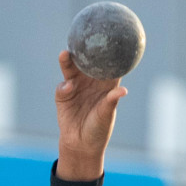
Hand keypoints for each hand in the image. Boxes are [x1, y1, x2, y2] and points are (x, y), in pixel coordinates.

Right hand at [55, 50, 126, 180]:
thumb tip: (123, 90)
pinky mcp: (63, 95)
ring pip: (71, 70)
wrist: (81, 145)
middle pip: (86, 63)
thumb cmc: (99, 129)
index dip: (107, 53)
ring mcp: (75, 87)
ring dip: (68, 61)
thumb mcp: (106, 115)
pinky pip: (62, 86)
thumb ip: (111, 101)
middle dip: (83, 52)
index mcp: (105, 85)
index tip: (106, 40)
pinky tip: (68, 87)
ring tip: (65, 54)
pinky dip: (64, 86)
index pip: (107, 65)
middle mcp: (90, 82)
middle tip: (81, 41)